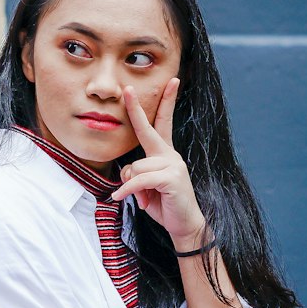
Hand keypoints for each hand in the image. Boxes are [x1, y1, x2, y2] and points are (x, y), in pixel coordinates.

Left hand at [111, 80, 207, 248]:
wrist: (185, 225)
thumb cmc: (164, 205)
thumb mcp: (146, 187)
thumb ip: (136, 175)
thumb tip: (126, 174)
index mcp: (165, 154)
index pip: (163, 123)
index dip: (165, 102)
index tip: (171, 81)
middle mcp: (170, 155)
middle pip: (149, 129)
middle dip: (136, 109)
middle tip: (126, 89)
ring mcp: (173, 165)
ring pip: (135, 166)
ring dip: (130, 185)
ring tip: (142, 199)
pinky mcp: (171, 178)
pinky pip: (139, 180)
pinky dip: (128, 190)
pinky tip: (121, 198)